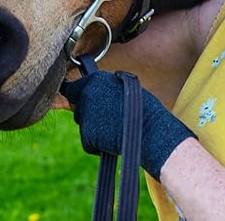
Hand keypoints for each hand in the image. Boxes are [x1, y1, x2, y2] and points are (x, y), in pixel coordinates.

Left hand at [61, 70, 195, 179]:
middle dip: (88, 113)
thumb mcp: (125, 88)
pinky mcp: (86, 135)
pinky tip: (113, 141)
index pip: (74, 88)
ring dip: (94, 129)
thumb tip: (96, 92)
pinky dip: (97, 145)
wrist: (151, 131)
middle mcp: (87, 94)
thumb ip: (106, 89)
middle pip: (78, 107)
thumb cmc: (145, 110)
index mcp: (96, 79)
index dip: (80, 96)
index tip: (86, 102)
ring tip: (115, 129)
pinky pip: (88, 142)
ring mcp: (85, 115)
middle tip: (108, 119)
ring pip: (84, 125)